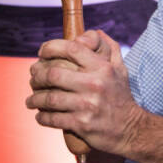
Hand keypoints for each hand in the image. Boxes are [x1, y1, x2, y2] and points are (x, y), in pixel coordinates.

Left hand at [26, 30, 144, 155]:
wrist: (131, 129)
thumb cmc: (121, 97)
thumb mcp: (120, 70)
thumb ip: (110, 48)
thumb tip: (96, 32)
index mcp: (101, 68)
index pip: (71, 48)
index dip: (51, 48)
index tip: (41, 53)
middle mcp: (94, 84)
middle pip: (53, 74)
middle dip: (37, 76)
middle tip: (32, 79)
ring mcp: (87, 105)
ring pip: (49, 99)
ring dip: (35, 100)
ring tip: (31, 101)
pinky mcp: (81, 124)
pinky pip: (53, 118)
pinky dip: (42, 117)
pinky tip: (40, 115)